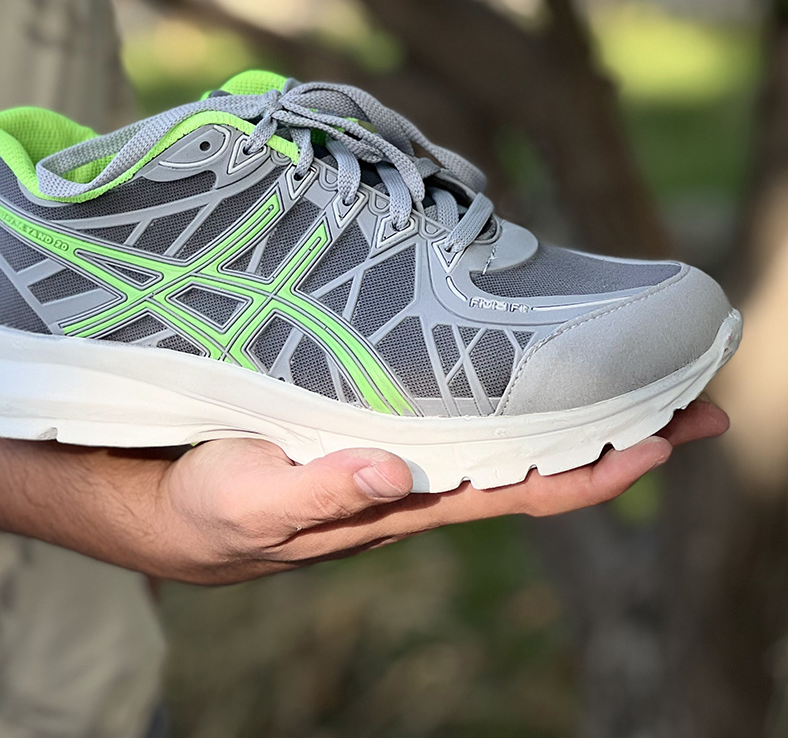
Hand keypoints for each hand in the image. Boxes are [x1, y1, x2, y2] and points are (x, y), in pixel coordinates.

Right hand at [155, 398, 727, 583]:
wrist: (177, 508)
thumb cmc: (215, 511)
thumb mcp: (256, 503)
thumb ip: (322, 493)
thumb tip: (395, 471)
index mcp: (404, 502)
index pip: (521, 491)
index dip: (597, 471)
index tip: (666, 441)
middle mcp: (420, 478)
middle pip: (539, 461)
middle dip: (618, 436)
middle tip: (693, 398)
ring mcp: (404, 454)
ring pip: (510, 433)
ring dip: (575, 408)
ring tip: (633, 371)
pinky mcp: (376, 422)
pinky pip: (464, 408)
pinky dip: (514, 390)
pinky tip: (527, 360)